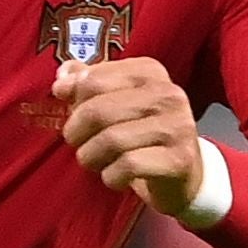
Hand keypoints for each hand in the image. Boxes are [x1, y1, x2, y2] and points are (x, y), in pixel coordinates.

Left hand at [52, 55, 208, 219]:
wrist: (184, 173)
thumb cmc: (142, 134)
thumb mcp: (117, 101)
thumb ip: (88, 85)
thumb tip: (62, 77)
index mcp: (149, 72)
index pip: (94, 79)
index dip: (74, 100)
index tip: (71, 113)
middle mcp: (168, 94)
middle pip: (99, 111)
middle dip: (76, 132)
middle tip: (77, 143)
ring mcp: (177, 126)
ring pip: (111, 140)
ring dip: (91, 157)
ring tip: (94, 161)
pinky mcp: (179, 160)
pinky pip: (128, 166)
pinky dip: (111, 176)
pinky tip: (115, 176)